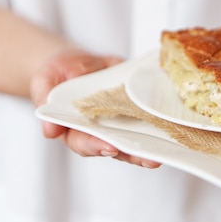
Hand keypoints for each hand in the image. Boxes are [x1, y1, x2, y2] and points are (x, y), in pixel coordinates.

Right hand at [30, 47, 161, 168]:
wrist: (79, 63)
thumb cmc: (61, 73)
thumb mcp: (48, 78)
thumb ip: (45, 97)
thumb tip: (49, 130)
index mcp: (76, 129)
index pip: (84, 142)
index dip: (96, 146)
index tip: (109, 147)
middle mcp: (102, 131)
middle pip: (115, 148)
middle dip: (131, 154)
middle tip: (147, 158)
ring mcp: (122, 124)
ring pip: (136, 142)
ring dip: (150, 149)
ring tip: (163, 155)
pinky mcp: (137, 112)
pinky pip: (150, 123)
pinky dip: (162, 128)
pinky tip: (176, 132)